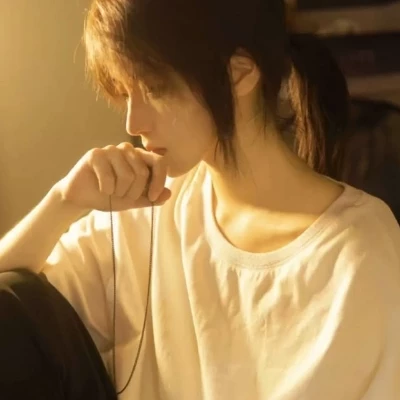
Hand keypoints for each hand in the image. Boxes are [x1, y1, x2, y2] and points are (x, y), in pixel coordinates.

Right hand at [54, 142, 170, 211]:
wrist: (83, 198)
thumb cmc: (111, 196)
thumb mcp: (134, 200)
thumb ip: (152, 198)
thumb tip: (168, 194)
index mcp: (141, 157)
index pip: (160, 162)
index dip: (159, 182)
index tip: (152, 197)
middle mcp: (128, 150)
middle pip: (142, 172)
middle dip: (133, 192)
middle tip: (122, 196)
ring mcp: (111, 149)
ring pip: (127, 175)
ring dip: (119, 192)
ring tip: (111, 192)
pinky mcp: (95, 154)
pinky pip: (109, 177)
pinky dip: (105, 189)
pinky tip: (99, 188)